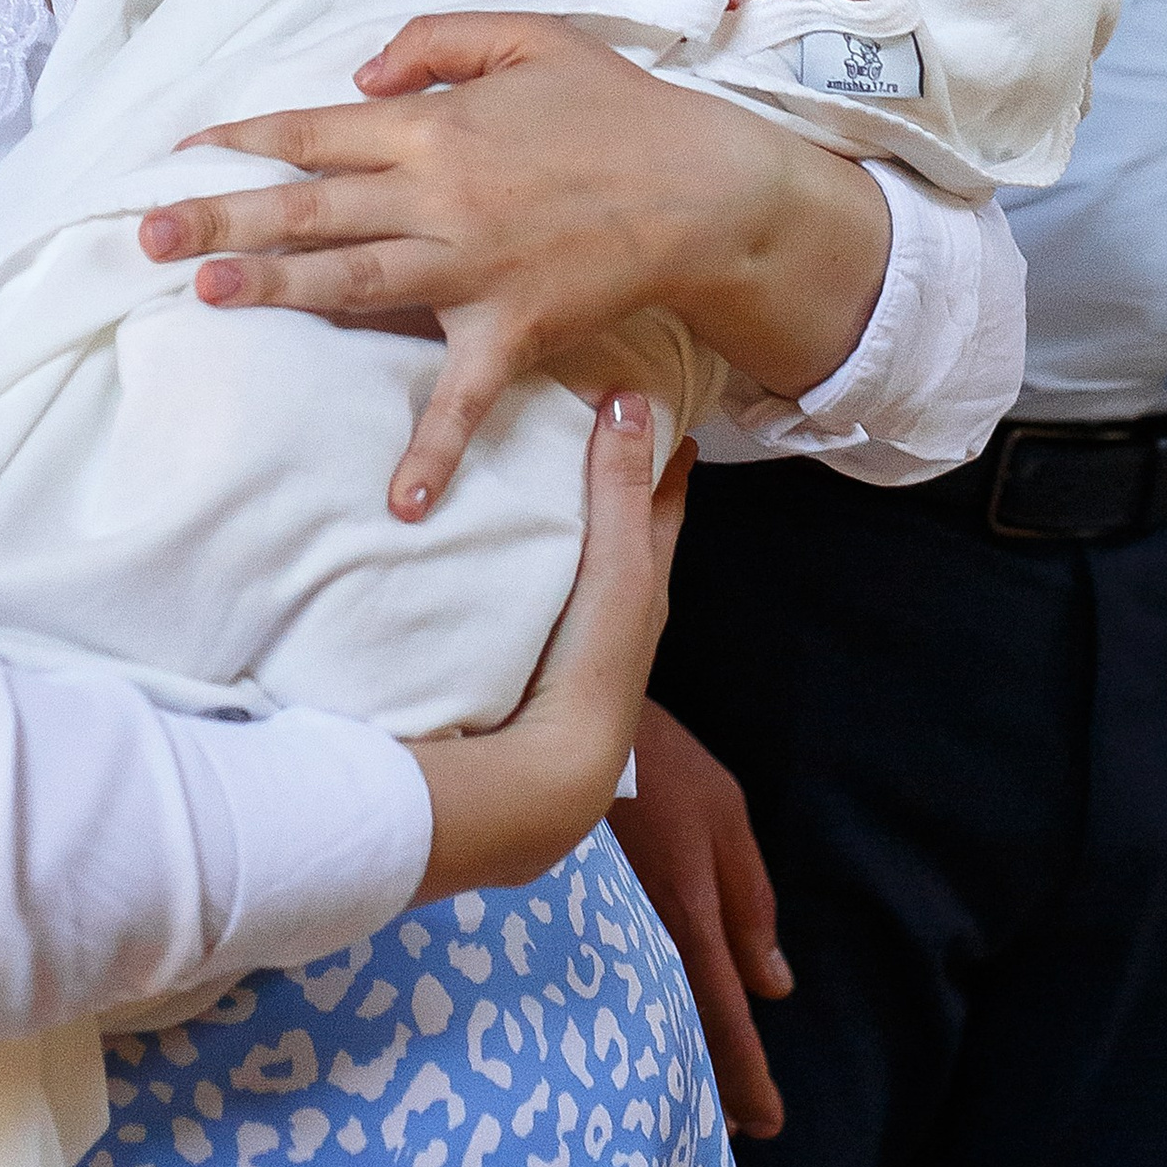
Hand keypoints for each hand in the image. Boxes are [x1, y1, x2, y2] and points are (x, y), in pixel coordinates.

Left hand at [137, 9, 890, 512]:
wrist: (703, 186)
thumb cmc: (615, 107)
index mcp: (435, 125)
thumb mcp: (529, 38)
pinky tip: (401, 501)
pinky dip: (435, 451)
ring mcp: (471, 266)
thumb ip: (434, 44)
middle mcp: (438, 194)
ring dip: (279, 289)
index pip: (316, 130)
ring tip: (206, 295)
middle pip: (311, 206)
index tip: (182, 151)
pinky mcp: (512, 327)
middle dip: (223, 218)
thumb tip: (356, 76)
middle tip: (146, 232)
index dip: (244, 138)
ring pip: (354, 280)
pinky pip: (465, 397)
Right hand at [410, 400, 688, 894]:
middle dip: (623, 485)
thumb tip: (634, 398)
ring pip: (587, 566)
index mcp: (647, 583)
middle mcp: (622, 611)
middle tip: (602, 428)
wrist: (551, 768)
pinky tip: (503, 557)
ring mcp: (579, 640)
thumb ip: (618, 485)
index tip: (657, 401)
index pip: (662, 502)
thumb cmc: (596, 659)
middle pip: (628, 533)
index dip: (663, 455)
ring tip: (543, 482)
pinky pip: (544, 594)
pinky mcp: (538, 661)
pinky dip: (538, 565)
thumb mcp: (617, 561)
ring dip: (577, 526)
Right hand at [607, 698, 790, 1136]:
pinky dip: (634, 1019)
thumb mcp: (724, 816)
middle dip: (711, 1085)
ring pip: (642, 1018)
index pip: (722, 1015)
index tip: (768, 1124)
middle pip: (678, 1033)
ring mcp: (598, 933)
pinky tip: (635, 1037)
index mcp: (686, 914)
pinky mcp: (568, 922)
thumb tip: (774, 986)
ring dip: (671, 1060)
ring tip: (693, 1103)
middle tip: (735, 1132)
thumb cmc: (659, 762)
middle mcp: (640, 938)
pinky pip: (610, 986)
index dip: (746, 1075)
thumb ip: (749, 903)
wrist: (567, 720)